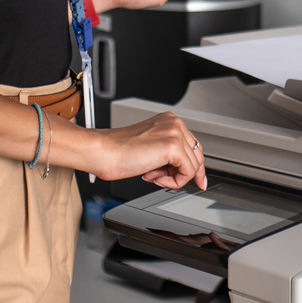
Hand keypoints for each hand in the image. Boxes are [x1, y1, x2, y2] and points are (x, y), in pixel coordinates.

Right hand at [82, 112, 205, 189]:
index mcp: (168, 120)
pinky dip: (174, 182)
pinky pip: (188, 172)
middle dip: (182, 173)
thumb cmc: (118, 152)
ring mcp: (175, 133)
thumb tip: (183, 169)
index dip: (193, 166)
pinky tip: (154, 177)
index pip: (192, 145)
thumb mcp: (150, 148)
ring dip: (172, 177)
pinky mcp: (173, 146)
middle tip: (166, 181)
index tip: (198, 180)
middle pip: (197, 155)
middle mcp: (174, 123)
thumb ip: (168, 154)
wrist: (104, 152)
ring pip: (193, 166)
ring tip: (151, 175)